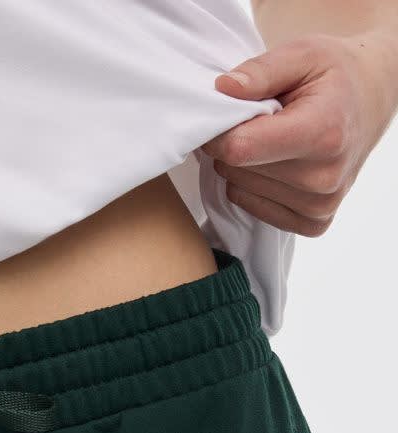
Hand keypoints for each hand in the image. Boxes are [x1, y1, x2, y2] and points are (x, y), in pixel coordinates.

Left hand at [202, 28, 397, 235]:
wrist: (370, 102)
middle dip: (236, 143)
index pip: (240, 148)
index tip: (225, 113)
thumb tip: (222, 88)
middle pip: (237, 170)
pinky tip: (278, 163)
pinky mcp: (313, 222)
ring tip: (274, 140)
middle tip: (261, 122)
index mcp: (323, 133)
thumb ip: (261, 70)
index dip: (219, 131)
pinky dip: (253, 186)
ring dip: (245, 165)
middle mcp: (324, 177)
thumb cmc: (335, 76)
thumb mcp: (303, 53)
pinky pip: (252, 208)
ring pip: (240, 190)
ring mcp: (319, 205)